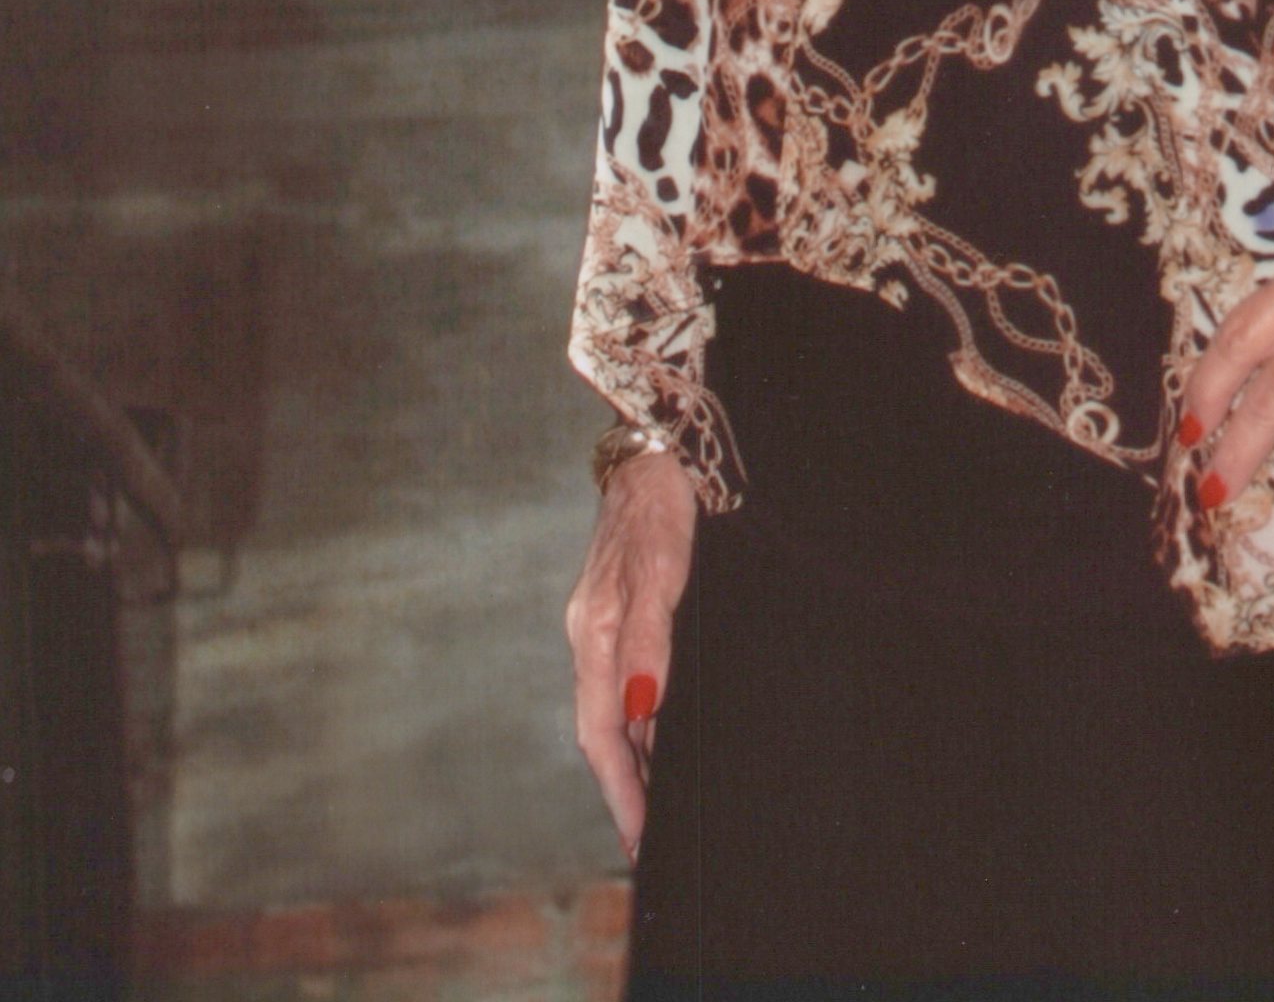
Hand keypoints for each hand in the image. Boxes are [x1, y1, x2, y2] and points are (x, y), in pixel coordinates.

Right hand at [564, 446, 697, 860]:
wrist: (654, 453)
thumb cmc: (661, 509)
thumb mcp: (661, 572)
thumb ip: (648, 639)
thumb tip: (642, 708)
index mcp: (593, 636)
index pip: (603, 735)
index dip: (622, 791)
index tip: (642, 840)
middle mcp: (589, 638)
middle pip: (601, 733)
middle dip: (624, 790)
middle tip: (651, 844)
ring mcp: (599, 627)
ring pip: (611, 712)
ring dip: (633, 760)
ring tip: (660, 807)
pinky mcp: (616, 614)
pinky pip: (621, 685)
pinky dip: (639, 721)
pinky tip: (660, 736)